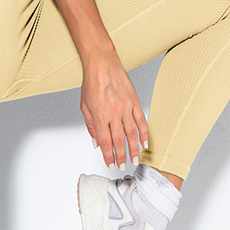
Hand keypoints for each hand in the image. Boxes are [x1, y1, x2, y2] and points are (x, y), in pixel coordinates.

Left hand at [80, 48, 148, 169]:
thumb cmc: (91, 83)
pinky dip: (144, 133)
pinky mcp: (135, 101)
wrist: (102, 63)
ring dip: (134, 149)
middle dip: (121, 156)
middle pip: (119, 141)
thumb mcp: (84, 106)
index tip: (110, 164)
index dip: (108, 156)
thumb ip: (91, 126)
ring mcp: (126, 107)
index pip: (105, 142)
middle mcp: (114, 113)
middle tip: (122, 166)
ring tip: (134, 159)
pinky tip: (145, 143)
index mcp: (100, 116)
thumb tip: (96, 143)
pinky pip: (141, 121)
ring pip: (132, 133)